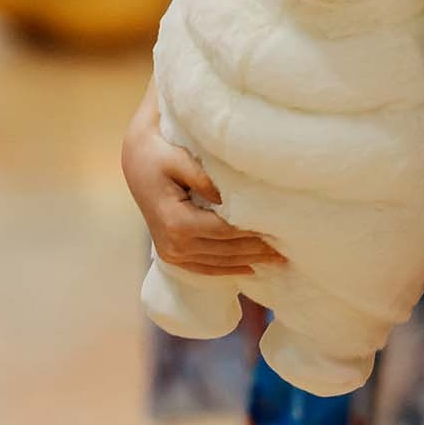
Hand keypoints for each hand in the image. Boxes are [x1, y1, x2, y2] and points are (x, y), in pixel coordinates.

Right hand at [121, 103, 284, 278]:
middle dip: (256, 252)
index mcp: (177, 223)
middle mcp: (173, 244)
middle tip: (286, 252)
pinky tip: (248, 269)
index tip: (279, 233)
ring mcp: (171, 253)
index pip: (225, 233)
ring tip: (275, 261)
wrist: (137, 162)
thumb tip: (226, 198)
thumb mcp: (180, 159)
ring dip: (246, 263)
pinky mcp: (171, 254)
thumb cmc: (161, 155)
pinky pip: (202, 268)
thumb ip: (202, 178)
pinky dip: (226, 270)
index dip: (252, 235)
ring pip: (216, 263)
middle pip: (224, 251)